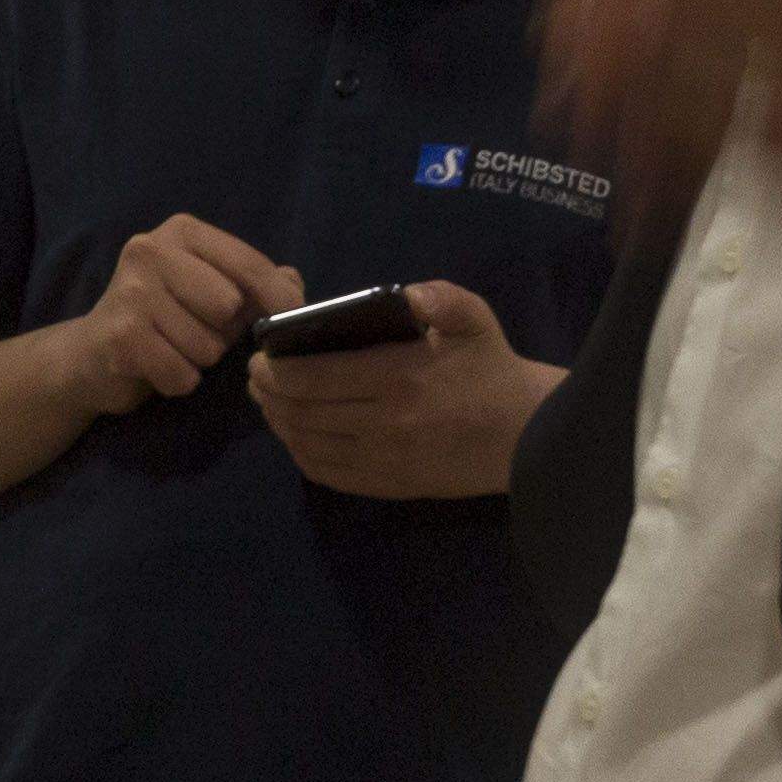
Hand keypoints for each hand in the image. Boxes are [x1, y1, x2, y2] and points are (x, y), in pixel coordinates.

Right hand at [75, 217, 304, 410]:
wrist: (92, 354)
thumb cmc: (165, 318)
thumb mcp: (214, 292)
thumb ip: (257, 284)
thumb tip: (294, 284)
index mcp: (181, 232)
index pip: (248, 262)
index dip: (278, 295)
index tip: (294, 316)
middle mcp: (150, 250)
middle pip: (229, 306)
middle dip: (222, 332)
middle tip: (195, 330)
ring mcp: (131, 292)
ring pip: (206, 346)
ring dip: (197, 360)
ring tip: (170, 348)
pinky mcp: (120, 336)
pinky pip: (181, 374)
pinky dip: (177, 381)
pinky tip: (156, 367)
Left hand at [246, 281, 558, 498]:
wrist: (526, 434)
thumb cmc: (492, 369)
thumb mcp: (474, 320)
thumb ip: (442, 299)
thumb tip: (408, 295)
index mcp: (398, 377)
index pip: (312, 377)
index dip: (273, 369)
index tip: (259, 357)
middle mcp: (383, 423)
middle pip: (300, 412)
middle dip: (267, 393)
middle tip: (255, 377)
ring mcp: (384, 460)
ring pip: (307, 444)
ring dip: (277, 423)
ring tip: (268, 402)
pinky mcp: (389, 486)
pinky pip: (327, 474)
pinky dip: (300, 453)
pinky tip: (294, 435)